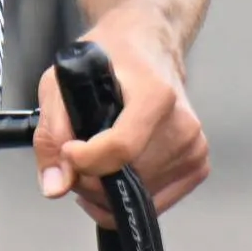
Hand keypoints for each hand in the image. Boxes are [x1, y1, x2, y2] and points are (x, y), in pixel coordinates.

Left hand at [38, 10, 208, 221]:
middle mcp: (183, 123)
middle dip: (90, 181)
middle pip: (130, 179)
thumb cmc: (106, 60)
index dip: (86, 161)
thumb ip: (52, 135)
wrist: (147, 48)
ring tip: (96, 162)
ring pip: (141, 197)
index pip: (121, 148)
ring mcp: (195, 147)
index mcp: (155, 94)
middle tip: (76, 159)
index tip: (69, 151)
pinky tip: (116, 173)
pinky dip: (129, 198)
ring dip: (107, 193)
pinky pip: (156, 202)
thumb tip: (55, 187)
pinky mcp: (198, 164)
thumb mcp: (61, 83)